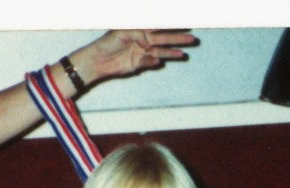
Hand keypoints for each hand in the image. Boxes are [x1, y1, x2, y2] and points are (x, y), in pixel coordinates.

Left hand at [76, 29, 197, 83]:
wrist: (97, 60)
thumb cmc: (108, 42)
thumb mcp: (122, 32)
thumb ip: (137, 34)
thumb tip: (149, 41)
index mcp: (140, 27)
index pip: (159, 24)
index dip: (171, 23)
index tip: (185, 21)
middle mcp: (143, 39)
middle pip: (164, 38)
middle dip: (178, 38)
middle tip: (192, 39)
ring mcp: (142, 51)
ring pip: (160, 51)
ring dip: (172, 52)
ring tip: (184, 54)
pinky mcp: (138, 63)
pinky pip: (149, 62)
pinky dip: (154, 61)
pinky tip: (159, 61)